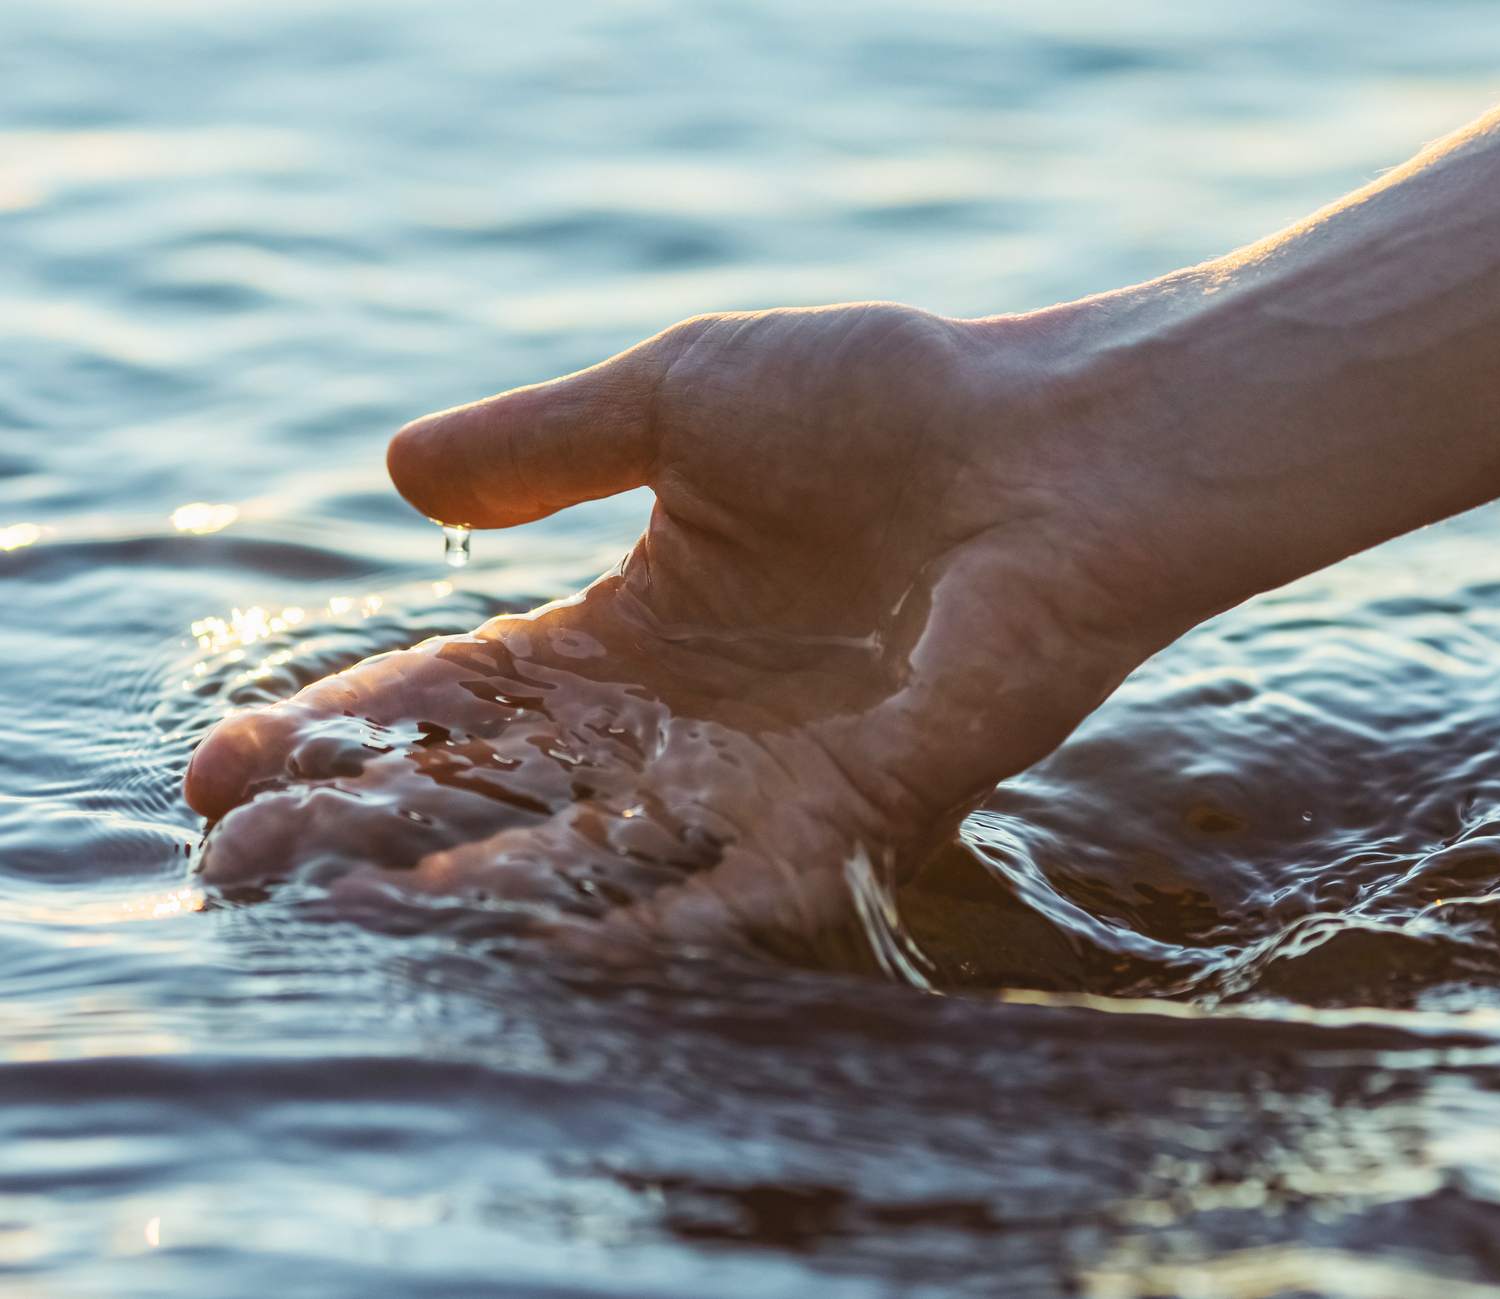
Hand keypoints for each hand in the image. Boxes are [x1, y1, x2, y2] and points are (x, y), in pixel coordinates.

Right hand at [184, 303, 1206, 957]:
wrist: (1055, 447)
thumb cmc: (884, 403)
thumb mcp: (681, 399)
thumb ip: (547, 444)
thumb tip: (396, 478)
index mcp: (641, 624)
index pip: (468, 697)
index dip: (352, 728)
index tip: (234, 762)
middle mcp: (691, 720)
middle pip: (506, 797)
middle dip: (374, 832)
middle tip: (246, 864)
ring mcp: (768, 778)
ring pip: (599, 858)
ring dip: (483, 891)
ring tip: (365, 914)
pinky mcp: (857, 817)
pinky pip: (741, 895)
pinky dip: (655, 928)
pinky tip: (558, 951)